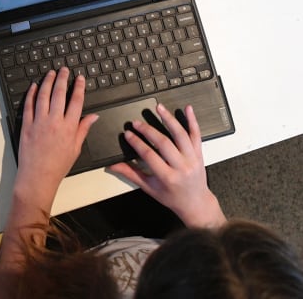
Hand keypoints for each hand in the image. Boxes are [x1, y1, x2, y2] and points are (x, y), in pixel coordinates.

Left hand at [14, 68, 98, 210]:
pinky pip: (28, 105)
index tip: (80, 78)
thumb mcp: (76, 148)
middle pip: (59, 94)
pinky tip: (34, 86)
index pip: (76, 101)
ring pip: (43, 96)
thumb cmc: (58, 165)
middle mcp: (54, 122)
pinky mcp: (26, 125)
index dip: (79, 87)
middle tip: (64, 69)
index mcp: (69, 127)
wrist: (38, 177)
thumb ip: (83, 129)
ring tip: (50, 73)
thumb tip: (93, 116)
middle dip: (63, 79)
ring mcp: (39, 122)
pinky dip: (31, 94)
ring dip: (47, 82)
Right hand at [108, 103, 225, 227]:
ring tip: (158, 108)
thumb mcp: (149, 188)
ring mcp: (192, 159)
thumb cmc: (172, 197)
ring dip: (169, 119)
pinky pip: (197, 135)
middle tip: (136, 123)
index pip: (149, 155)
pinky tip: (187, 109)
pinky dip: (193, 121)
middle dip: (148, 130)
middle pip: (163, 143)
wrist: (196, 203)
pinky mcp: (199, 154)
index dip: (137, 142)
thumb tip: (113, 165)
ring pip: (181, 135)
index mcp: (167, 177)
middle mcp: (182, 167)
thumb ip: (130, 173)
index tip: (128, 134)